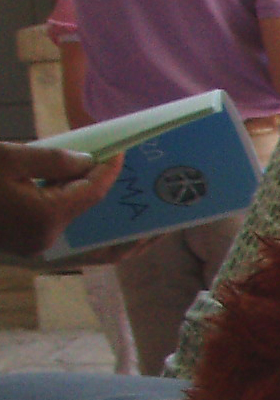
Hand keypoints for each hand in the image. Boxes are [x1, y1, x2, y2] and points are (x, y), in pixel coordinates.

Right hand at [0, 143, 119, 255]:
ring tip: (127, 205)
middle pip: (100, 230)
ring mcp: (35, 246)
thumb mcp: (8, 159)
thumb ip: (53, 160)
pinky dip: (80, 219)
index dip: (109, 172)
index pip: (93, 195)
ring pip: (85, 240)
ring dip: (108, 224)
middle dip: (128, 219)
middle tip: (146, 200)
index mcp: (46, 218)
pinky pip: (64, 234)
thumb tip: (87, 161)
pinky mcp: (25, 243)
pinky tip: (83, 198)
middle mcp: (47, 240)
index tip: (120, 153)